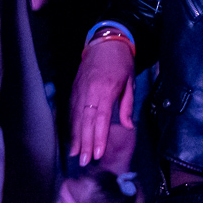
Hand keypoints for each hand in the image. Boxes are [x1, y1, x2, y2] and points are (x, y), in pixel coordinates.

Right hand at [69, 39, 136, 166]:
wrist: (105, 42)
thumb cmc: (121, 62)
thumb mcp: (130, 82)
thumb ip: (127, 105)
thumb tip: (128, 125)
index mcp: (105, 90)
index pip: (101, 118)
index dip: (98, 137)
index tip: (98, 153)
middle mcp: (89, 92)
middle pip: (86, 121)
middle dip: (85, 143)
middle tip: (84, 161)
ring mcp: (79, 90)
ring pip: (76, 118)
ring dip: (76, 137)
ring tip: (76, 154)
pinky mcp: (74, 89)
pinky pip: (72, 111)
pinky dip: (72, 125)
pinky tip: (72, 137)